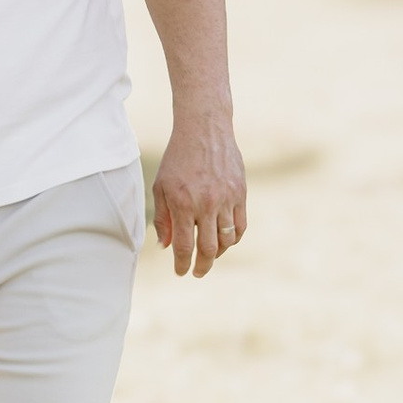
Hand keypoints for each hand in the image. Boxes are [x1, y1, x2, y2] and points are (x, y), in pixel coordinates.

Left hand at [151, 115, 246, 278]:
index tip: (180, 272)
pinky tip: (224, 240)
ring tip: (210, 255)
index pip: (184, 246)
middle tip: (197, 272)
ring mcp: (226, 199)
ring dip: (218, 254)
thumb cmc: (178, 158)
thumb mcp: (161, 186)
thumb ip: (162, 218)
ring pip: (227, 240)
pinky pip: (240, 226)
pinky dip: (233, 238)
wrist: (204, 129)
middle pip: (208, 249)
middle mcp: (206, 204)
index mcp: (183, 204)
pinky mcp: (241, 194)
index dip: (182, 264)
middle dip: (202, 266)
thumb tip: (165, 246)